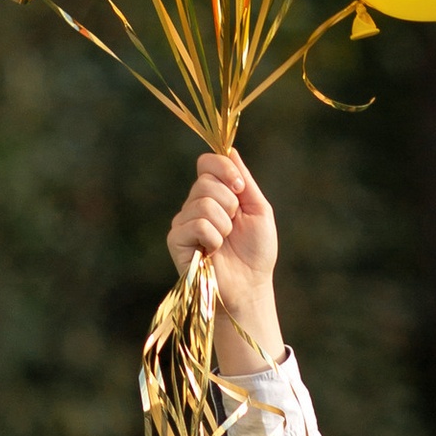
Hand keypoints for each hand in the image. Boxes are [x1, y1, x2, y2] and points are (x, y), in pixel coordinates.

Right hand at [168, 149, 282, 374]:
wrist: (251, 285)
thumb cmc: (256, 251)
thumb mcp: (259, 209)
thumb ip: (244, 180)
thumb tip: (231, 150)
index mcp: (214, 194)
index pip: (206, 163)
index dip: (223, 168)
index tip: (240, 188)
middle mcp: (195, 205)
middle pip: (206, 181)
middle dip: (230, 203)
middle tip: (234, 225)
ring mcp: (183, 223)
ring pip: (203, 203)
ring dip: (224, 224)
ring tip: (225, 241)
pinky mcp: (176, 241)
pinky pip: (196, 224)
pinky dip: (213, 238)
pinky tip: (213, 252)